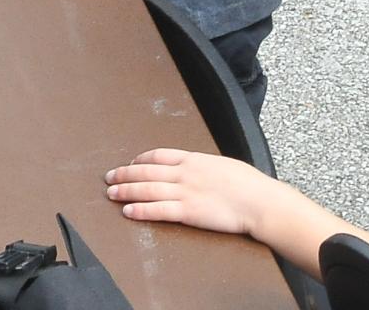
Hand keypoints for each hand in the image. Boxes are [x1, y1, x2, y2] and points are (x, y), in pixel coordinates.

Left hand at [105, 149, 279, 238]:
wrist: (259, 201)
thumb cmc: (249, 184)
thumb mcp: (224, 165)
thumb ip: (206, 167)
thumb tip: (200, 170)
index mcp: (194, 159)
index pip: (159, 155)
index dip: (140, 159)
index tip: (130, 163)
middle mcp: (185, 173)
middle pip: (146, 171)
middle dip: (125, 174)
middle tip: (109, 177)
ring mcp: (185, 192)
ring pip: (147, 189)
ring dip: (126, 190)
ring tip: (111, 193)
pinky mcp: (188, 212)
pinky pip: (158, 210)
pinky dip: (141, 210)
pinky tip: (128, 211)